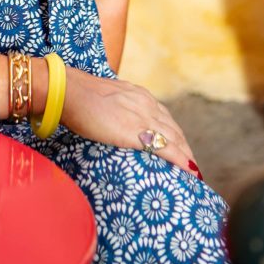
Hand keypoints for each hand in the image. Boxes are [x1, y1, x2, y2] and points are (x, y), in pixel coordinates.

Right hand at [61, 68, 202, 178]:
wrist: (69, 91)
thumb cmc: (79, 95)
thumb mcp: (105, 97)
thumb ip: (115, 107)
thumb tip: (111, 119)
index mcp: (139, 95)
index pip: (165, 118)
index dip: (175, 135)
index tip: (180, 148)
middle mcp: (146, 104)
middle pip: (174, 130)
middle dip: (185, 148)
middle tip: (191, 166)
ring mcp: (143, 116)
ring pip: (175, 139)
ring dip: (187, 156)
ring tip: (194, 173)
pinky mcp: (136, 131)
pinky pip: (165, 147)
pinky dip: (180, 160)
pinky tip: (190, 171)